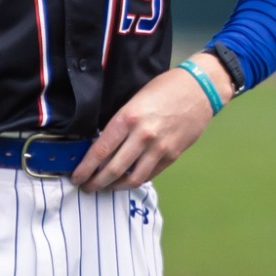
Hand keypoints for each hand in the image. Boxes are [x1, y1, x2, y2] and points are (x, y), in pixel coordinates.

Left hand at [70, 54, 225, 192]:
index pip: (100, 150)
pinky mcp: (173, 155)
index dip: (85, 168)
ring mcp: (159, 148)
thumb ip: (119, 122)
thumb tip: (101, 143)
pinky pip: (149, 174)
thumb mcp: (134, 99)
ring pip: (132, 178)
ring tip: (104, 187)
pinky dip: (135, 180)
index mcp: (128, 118)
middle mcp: (143, 135)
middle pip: (113, 169)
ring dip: (115, 187)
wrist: (200, 89)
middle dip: (95, 182)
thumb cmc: (164, 88)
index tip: (75, 176)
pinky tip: (126, 181)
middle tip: (85, 187)